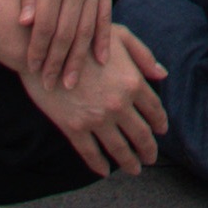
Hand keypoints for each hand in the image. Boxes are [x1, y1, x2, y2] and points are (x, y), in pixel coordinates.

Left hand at [13, 0, 114, 91]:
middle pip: (66, 34)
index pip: (43, 26)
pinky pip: (106, 16)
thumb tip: (25, 24)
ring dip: (79, 59)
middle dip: (57, 63)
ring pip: (87, 30)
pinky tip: (101, 59)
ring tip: (72, 81)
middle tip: (52, 86)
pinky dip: (103, 39)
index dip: (37, 52)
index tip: (32, 70)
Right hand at [23, 15, 167, 178]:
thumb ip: (143, 56)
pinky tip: (105, 171)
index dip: (160, 123)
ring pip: (119, 148)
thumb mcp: (119, 36)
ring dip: (130, 163)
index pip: (154, 109)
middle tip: (151, 158)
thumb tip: (162, 75)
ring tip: (135, 169)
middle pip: (141, 134)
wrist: (44, 49)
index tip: (161, 131)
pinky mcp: (74, 128)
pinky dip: (100, 165)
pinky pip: (91, 153)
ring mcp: (96, 119)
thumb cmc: (83, 37)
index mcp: (133, 82)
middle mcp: (119, 104)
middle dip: (148, 149)